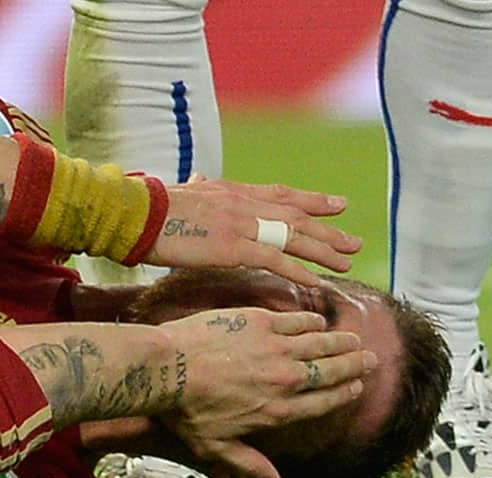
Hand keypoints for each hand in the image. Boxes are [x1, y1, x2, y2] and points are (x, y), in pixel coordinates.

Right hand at [143, 177, 361, 286]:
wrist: (137, 214)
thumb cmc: (151, 208)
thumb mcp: (182, 192)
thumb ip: (197, 188)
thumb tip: (197, 180)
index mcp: (232, 192)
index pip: (281, 195)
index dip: (312, 201)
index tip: (337, 205)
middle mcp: (244, 204)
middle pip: (297, 216)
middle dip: (328, 229)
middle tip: (353, 241)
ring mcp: (242, 225)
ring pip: (294, 237)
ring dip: (323, 250)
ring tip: (346, 261)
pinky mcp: (234, 247)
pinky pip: (275, 260)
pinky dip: (299, 271)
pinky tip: (316, 282)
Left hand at [158, 307, 372, 477]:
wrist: (167, 369)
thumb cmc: (186, 411)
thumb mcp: (216, 447)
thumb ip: (248, 466)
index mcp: (277, 411)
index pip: (323, 401)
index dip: (344, 393)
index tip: (357, 387)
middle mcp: (284, 379)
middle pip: (331, 371)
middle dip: (354, 365)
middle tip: (369, 359)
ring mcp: (274, 348)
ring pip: (320, 343)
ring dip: (341, 342)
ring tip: (354, 340)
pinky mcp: (259, 322)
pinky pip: (296, 320)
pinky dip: (312, 321)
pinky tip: (320, 322)